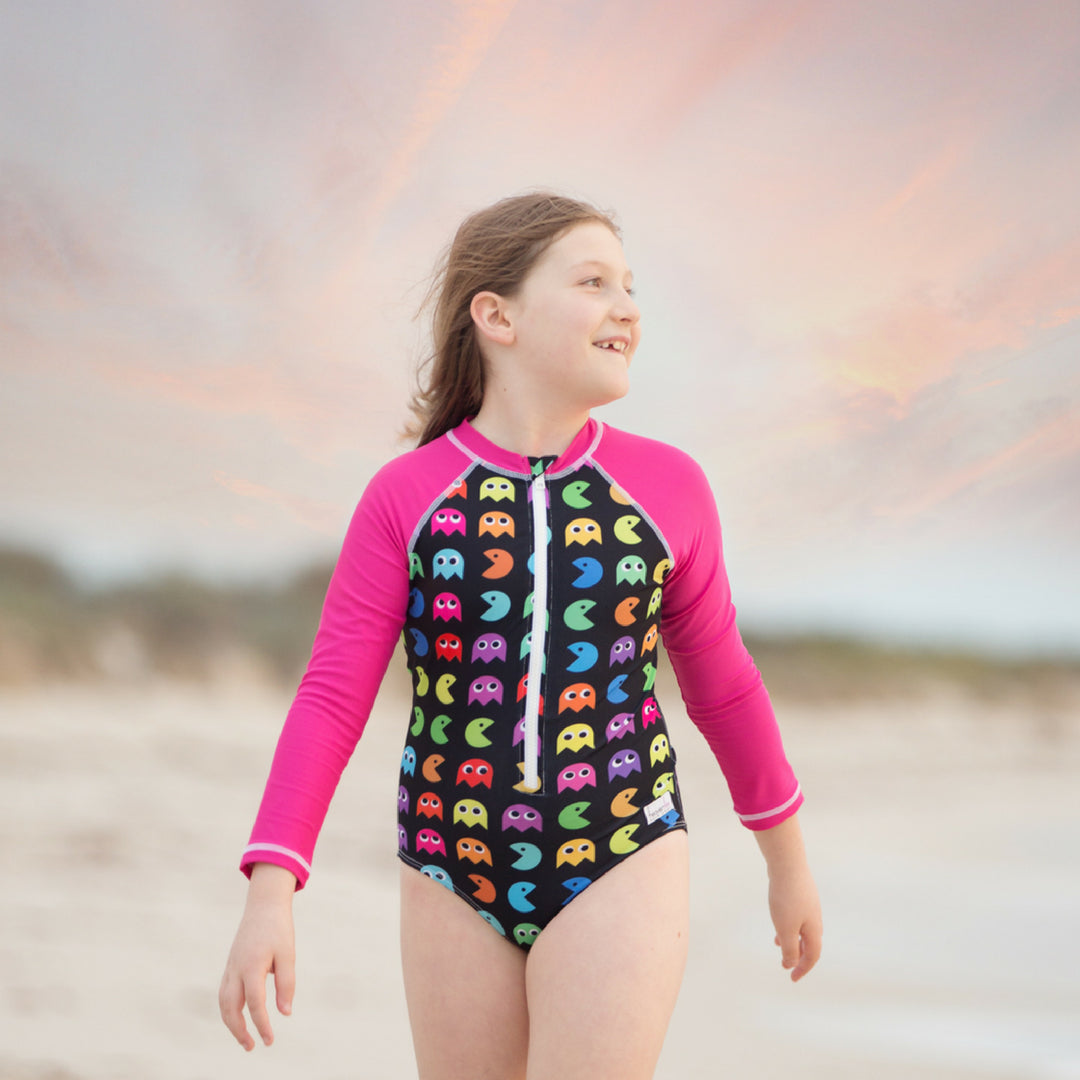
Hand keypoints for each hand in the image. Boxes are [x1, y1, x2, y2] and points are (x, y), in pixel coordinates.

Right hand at [219, 863, 296, 1049]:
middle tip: (251, 1047)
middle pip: (230, 1008)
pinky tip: (239, 1017)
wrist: (263, 905)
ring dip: (231, 1023)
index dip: (261, 1024)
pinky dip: (228, 1009)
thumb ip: (287, 984)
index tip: (269, 1041)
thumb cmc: (279, 929)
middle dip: (238, 1030)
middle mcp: (236, 969)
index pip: (254, 1003)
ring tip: (245, 1038)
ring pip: (223, 1002)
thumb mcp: (288, 954)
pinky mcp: (230, 966)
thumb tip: (285, 1013)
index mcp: (252, 965)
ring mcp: (230, 967)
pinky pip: (224, 993)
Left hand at [754, 814, 822, 981]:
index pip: (812, 955)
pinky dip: (789, 926)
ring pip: (802, 929)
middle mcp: (815, 918)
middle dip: (799, 956)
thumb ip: (789, 949)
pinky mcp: (800, 894)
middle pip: (810, 943)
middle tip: (788, 967)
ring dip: (793, 940)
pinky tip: (778, 923)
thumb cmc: (786, 898)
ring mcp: (808, 904)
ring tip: (779, 946)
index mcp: (814, 929)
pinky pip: (796, 917)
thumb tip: (790, 964)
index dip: (803, 969)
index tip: (792, 979)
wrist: (787, 864)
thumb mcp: (786, 928)